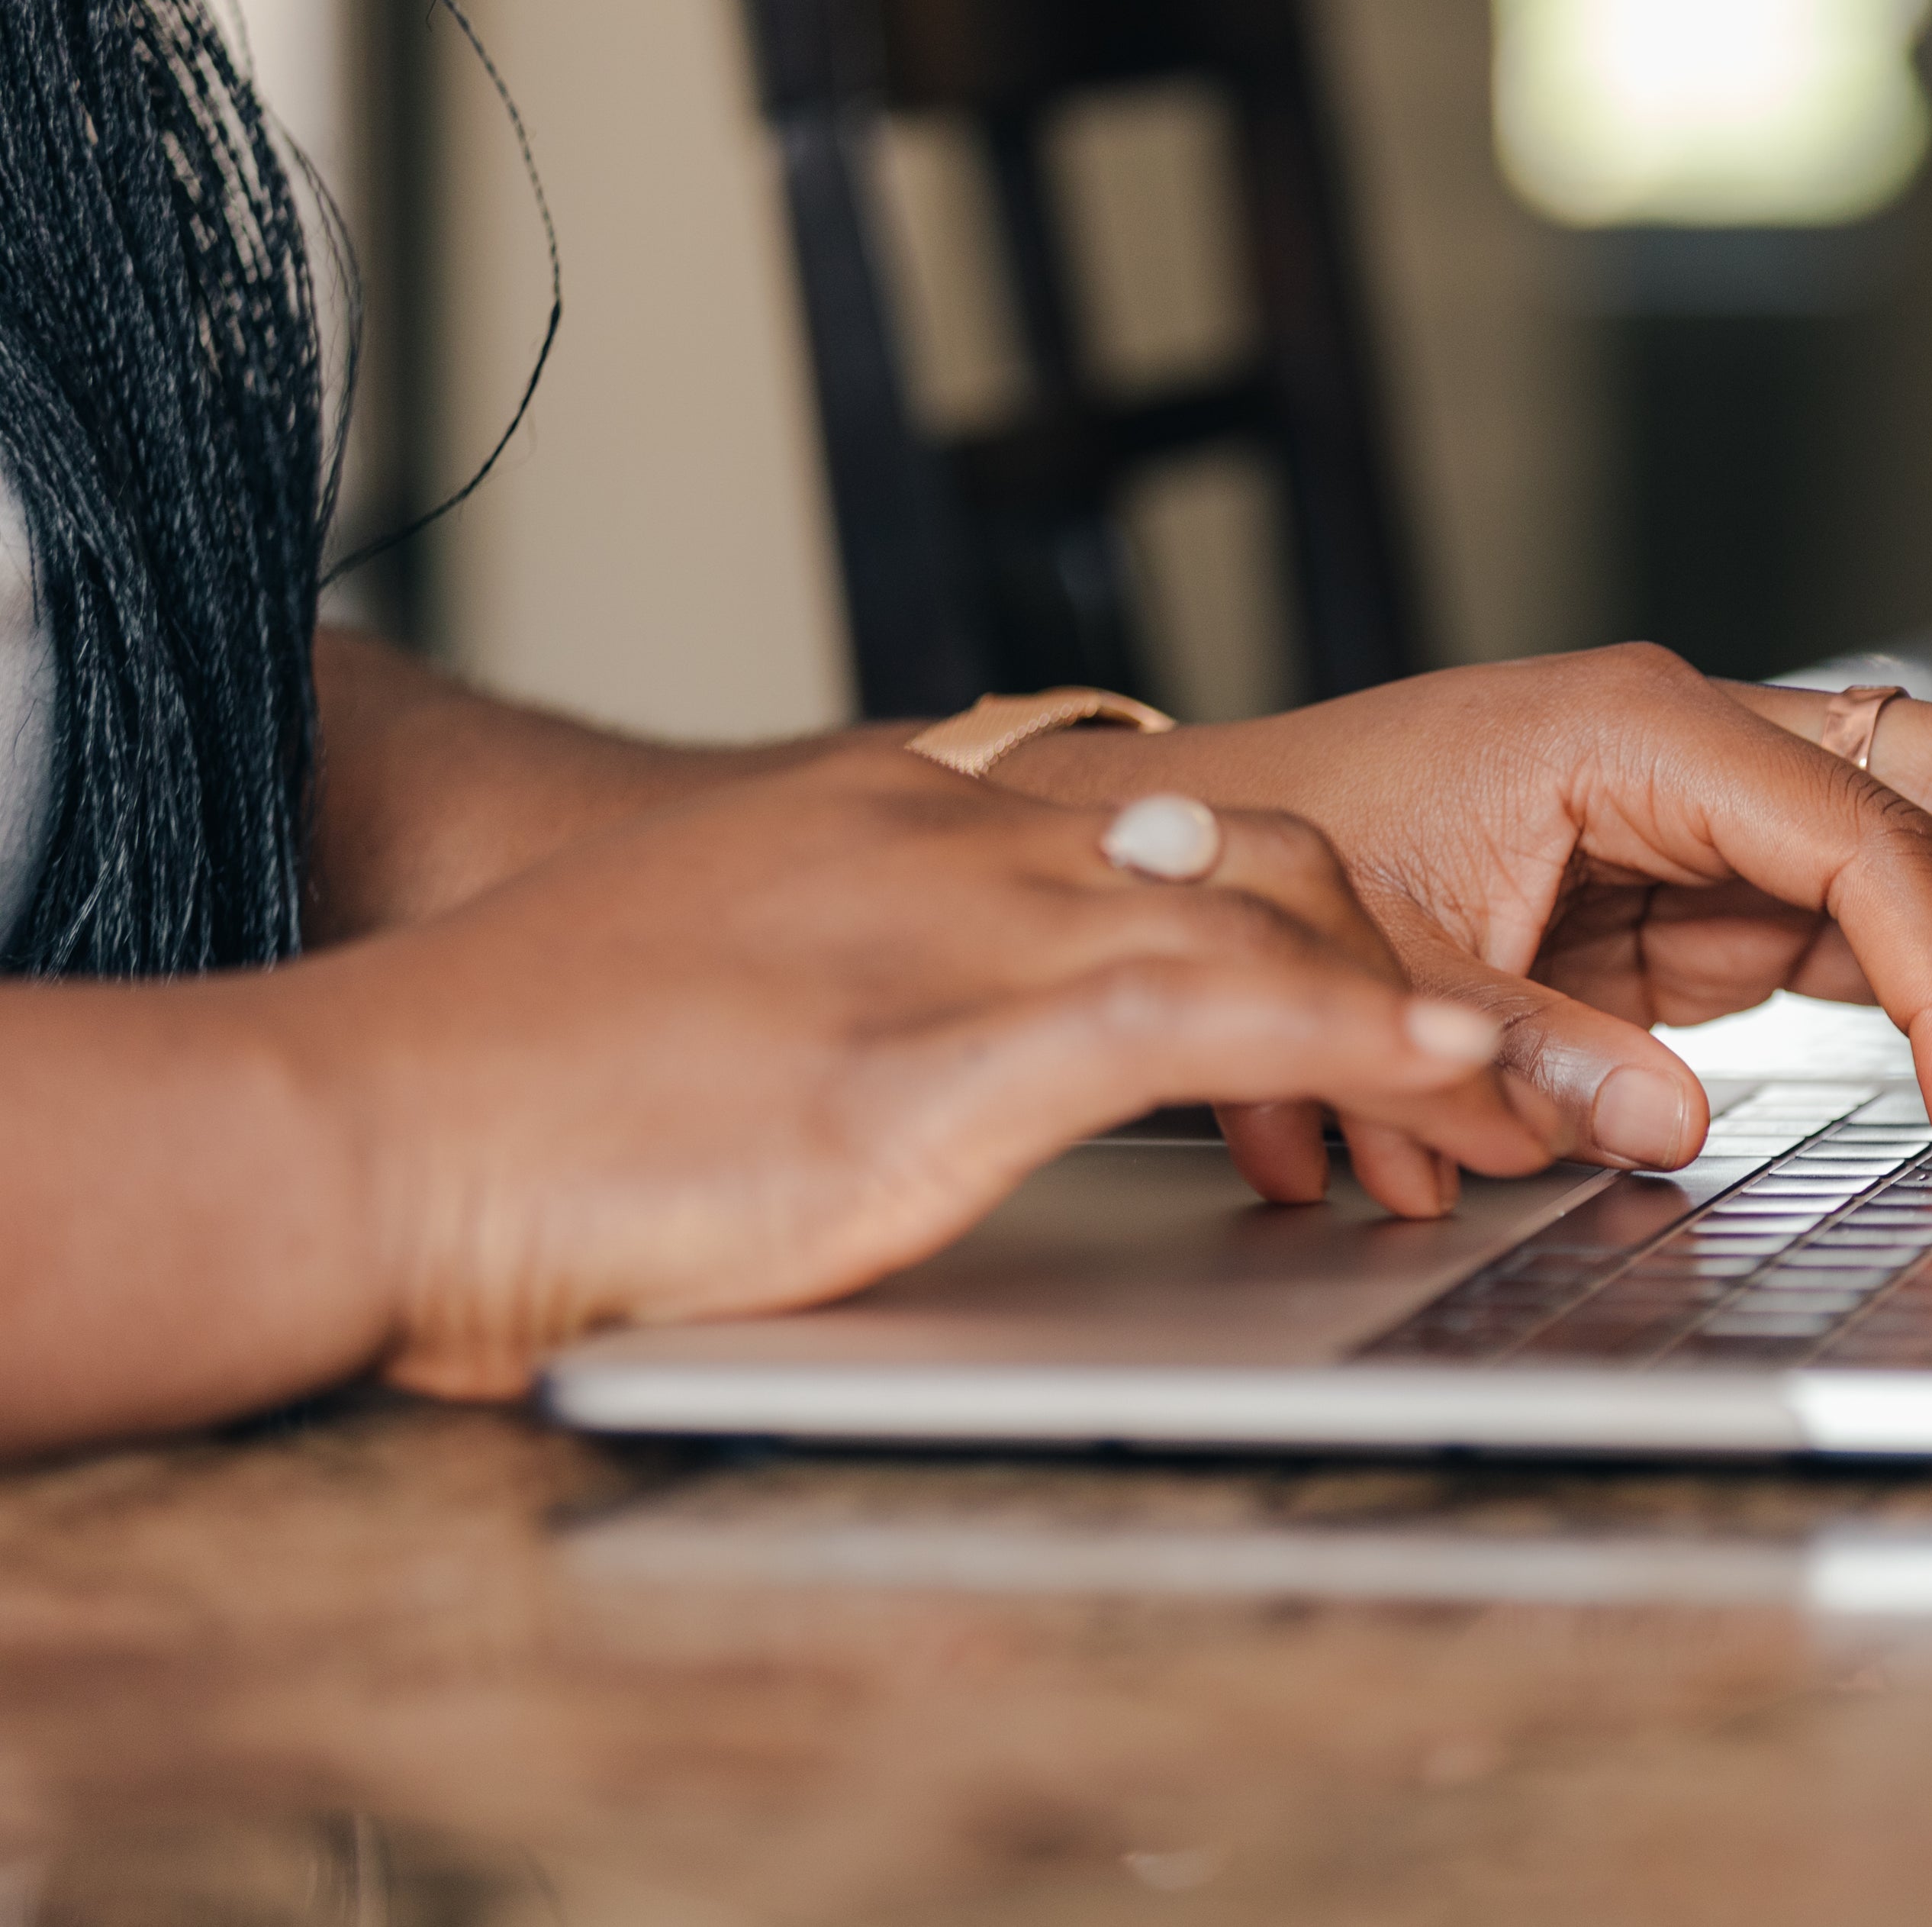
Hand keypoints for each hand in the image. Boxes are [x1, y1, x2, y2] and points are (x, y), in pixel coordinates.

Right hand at [245, 744, 1542, 1398]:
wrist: (356, 1123)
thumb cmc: (515, 1090)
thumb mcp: (722, 989)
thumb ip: (857, 978)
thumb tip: (932, 1040)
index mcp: (893, 814)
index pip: (1169, 823)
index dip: (1315, 908)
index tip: (1404, 983)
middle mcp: (946, 836)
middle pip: (1259, 846)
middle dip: (1417, 946)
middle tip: (1532, 1055)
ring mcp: (950, 924)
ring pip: (1273, 908)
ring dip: (1446, 1013)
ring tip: (1570, 1093)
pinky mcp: (938, 1039)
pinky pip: (1209, 1004)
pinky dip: (1359, 1030)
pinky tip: (1460, 1068)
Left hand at [999, 645, 1931, 1174]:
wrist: (1208, 841)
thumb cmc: (1284, 858)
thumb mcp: (1384, 965)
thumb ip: (1522, 1049)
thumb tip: (1672, 1131)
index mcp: (1635, 728)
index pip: (1865, 836)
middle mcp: (1705, 744)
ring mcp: (1723, 810)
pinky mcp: (1714, 884)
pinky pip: (1877, 916)